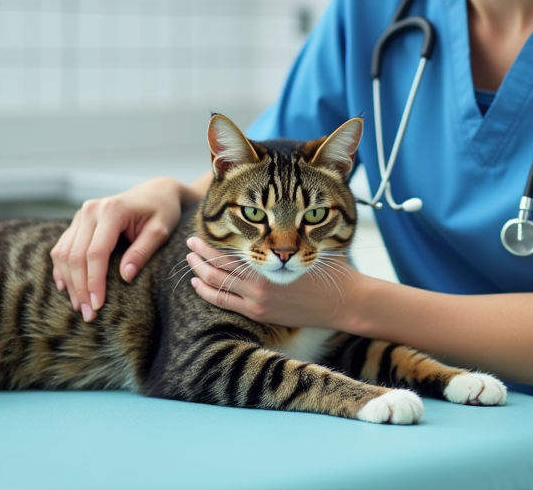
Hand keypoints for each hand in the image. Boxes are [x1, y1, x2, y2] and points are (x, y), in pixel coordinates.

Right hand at [51, 176, 196, 321]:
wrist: (156, 192)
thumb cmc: (162, 211)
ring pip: (63, 253)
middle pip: (75, 256)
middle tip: (88, 315)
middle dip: (79, 288)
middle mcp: (90, 211)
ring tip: (79, 307)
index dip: (94, 281)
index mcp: (111, 210)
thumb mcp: (160, 230)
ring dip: (69, 282)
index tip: (97, 305)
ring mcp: (80, 215)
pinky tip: (65, 288)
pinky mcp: (77, 223)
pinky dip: (61, 269)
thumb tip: (125, 277)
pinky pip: (62, 248)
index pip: (95, 252)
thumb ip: (142, 251)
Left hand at [186, 237, 358, 328]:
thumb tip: (269, 217)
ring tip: (190, 263)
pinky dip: (209, 294)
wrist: (342, 302)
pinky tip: (199, 286)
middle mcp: (258, 287)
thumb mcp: (306, 246)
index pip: (228, 256)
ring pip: (218, 289)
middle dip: (200, 258)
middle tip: (189, 245)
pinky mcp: (260, 315)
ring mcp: (257, 304)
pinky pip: (226, 305)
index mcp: (268, 267)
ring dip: (200, 274)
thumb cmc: (327, 269)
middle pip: (217, 271)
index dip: (209, 247)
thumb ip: (285, 237)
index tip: (197, 236)